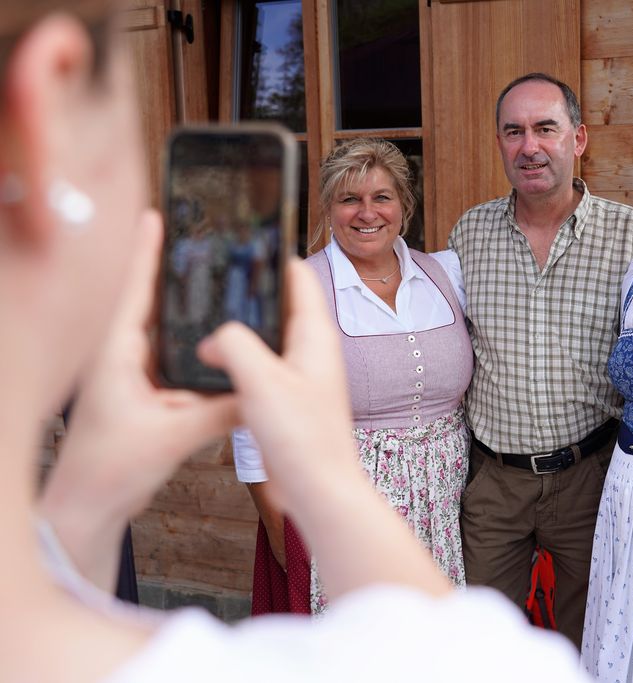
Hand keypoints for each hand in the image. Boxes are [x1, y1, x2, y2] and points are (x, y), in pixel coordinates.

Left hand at [39, 211, 237, 587]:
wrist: (90, 508)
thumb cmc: (111, 470)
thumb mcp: (173, 435)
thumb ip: (222, 411)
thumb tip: (263, 391)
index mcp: (116, 356)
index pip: (133, 291)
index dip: (145, 252)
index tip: (156, 215)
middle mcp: (122, 359)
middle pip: (152, 304)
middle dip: (174, 273)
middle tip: (200, 241)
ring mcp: (133, 377)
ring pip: (167, 334)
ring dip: (188, 312)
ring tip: (217, 285)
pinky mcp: (146, 396)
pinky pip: (176, 362)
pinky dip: (196, 349)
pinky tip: (220, 343)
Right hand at [199, 258, 451, 597]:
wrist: (322, 490)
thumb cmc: (304, 438)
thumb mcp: (260, 381)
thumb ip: (233, 345)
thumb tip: (212, 338)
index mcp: (316, 335)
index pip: (299, 277)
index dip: (273, 255)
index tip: (243, 240)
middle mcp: (314, 350)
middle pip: (281, 304)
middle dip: (251, 291)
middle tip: (214, 277)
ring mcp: (304, 375)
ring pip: (270, 336)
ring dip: (243, 327)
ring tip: (206, 317)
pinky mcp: (292, 399)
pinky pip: (264, 365)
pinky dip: (242, 358)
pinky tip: (215, 366)